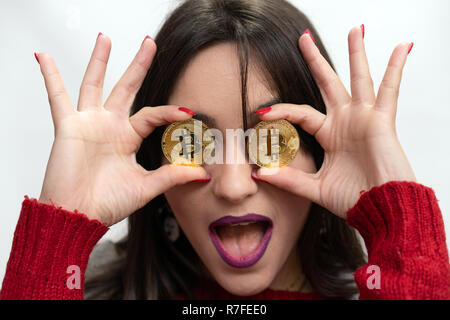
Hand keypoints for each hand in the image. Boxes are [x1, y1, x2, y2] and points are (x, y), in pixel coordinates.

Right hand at [36, 34, 208, 225]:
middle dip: (138, 66)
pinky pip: (57, 97)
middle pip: (127, 88)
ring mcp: (89, 124)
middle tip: (151, 43)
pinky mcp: (68, 126)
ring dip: (99, 61)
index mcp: (128, 138)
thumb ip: (172, 176)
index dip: (170, 112)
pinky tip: (42, 56)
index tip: (189, 112)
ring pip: (95, 84)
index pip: (153, 115)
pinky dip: (50, 76)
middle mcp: (110, 127)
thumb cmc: (107, 204)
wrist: (78, 217)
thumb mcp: (146, 187)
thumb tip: (203, 174)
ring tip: (106, 37)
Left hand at [253, 26, 415, 218]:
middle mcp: (345, 122)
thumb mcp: (315, 188)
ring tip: (356, 29)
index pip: (301, 113)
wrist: (381, 212)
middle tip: (303, 38)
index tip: (260, 113)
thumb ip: (289, 180)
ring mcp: (363, 119)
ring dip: (356, 54)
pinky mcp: (381, 121)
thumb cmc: (354, 201)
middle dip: (316, 61)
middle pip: (327, 83)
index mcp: (329, 135)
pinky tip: (401, 47)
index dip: (281, 111)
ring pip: (358, 79)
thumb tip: (260, 174)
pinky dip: (396, 69)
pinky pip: (390, 90)